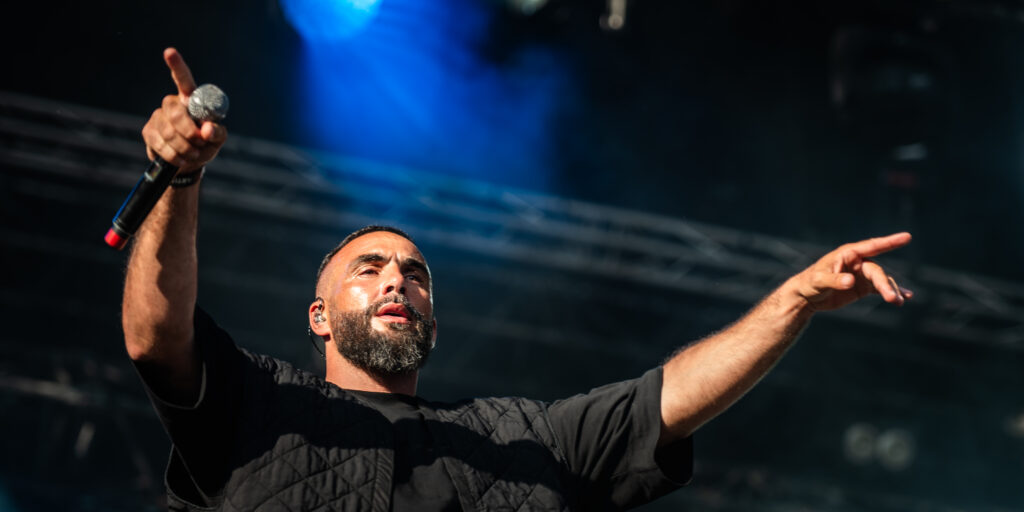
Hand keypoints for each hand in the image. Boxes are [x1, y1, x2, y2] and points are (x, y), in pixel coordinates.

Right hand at [141, 48, 226, 172]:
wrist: (188, 163)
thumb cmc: (205, 144)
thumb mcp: (218, 139)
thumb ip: (217, 132)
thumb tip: (206, 130)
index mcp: (191, 100)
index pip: (183, 79)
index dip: (177, 65)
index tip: (169, 52)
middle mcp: (172, 104)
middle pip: (176, 112)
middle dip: (190, 132)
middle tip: (200, 143)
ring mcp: (158, 116)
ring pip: (169, 131)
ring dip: (185, 147)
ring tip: (194, 153)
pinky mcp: (149, 131)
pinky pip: (160, 143)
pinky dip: (175, 155)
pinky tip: (181, 158)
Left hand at [790, 232, 913, 311]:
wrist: (806, 296)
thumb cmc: (810, 283)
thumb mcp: (819, 281)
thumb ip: (834, 280)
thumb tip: (850, 281)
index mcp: (848, 254)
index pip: (872, 246)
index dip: (889, 242)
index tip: (907, 237)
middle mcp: (858, 262)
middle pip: (876, 271)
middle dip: (885, 284)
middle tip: (891, 298)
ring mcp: (862, 274)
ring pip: (881, 280)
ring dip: (891, 290)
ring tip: (898, 301)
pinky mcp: (862, 287)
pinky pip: (880, 288)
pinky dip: (891, 292)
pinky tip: (902, 299)